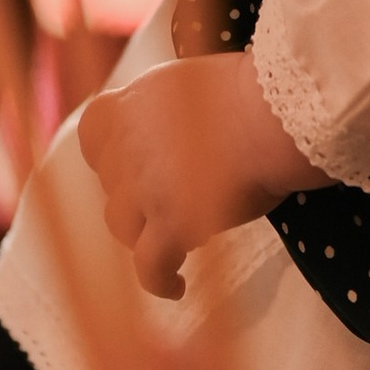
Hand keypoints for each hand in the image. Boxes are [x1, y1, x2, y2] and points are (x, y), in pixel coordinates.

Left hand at [80, 53, 322, 298]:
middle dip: (137, 197)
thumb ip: (167, 105)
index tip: (130, 167)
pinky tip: (176, 287)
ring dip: (144, 235)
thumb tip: (168, 130)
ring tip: (175, 244)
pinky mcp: (170, 223)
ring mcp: (145, 185)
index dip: (108, 155)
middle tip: (172, 204)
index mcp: (136, 102)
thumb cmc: (257, 97)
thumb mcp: (195, 82)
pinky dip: (159, 280)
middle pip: (112, 184)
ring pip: (122, 225)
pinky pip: (149, 267)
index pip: (94, 132)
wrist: (276, 117)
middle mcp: (130, 141)